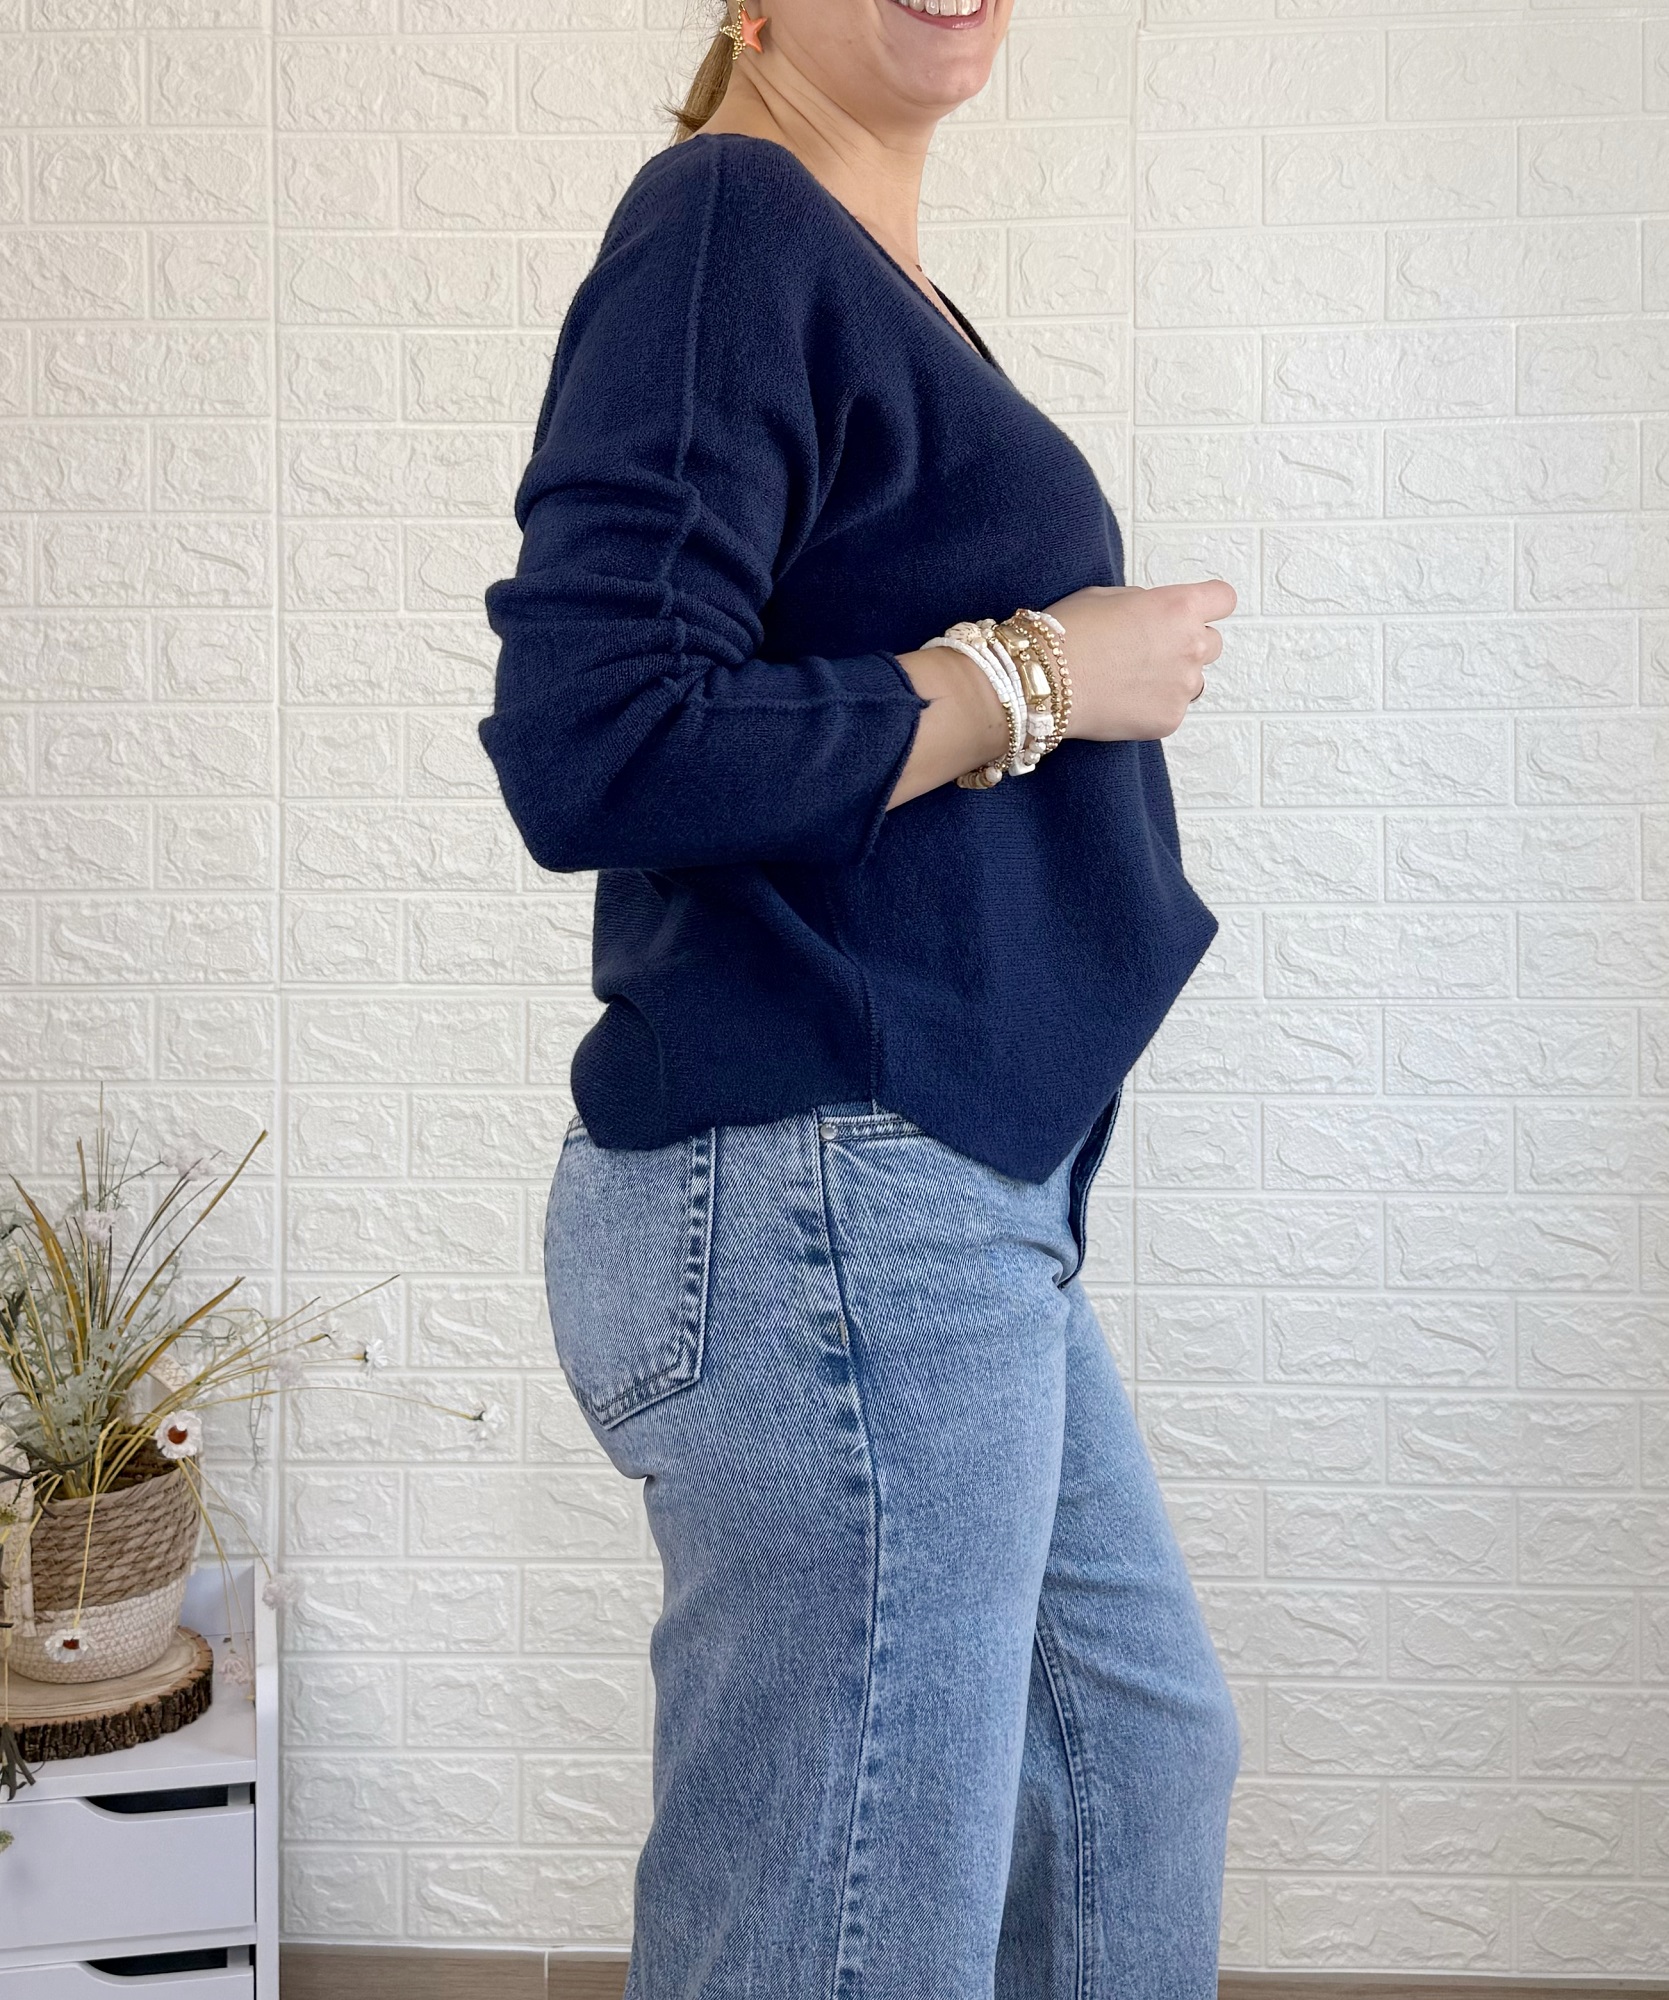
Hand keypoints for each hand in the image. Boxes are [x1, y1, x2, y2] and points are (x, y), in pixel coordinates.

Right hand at [1046, 580, 1234, 740]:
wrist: (1045, 680)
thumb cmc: (1069, 632)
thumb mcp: (1108, 595)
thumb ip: (1145, 604)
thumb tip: (1154, 616)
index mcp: (1179, 607)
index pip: (1224, 599)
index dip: (1210, 605)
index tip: (1196, 612)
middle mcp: (1191, 646)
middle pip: (1213, 643)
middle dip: (1189, 645)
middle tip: (1151, 651)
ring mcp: (1184, 687)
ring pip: (1194, 681)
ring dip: (1173, 679)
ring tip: (1131, 681)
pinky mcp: (1169, 719)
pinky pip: (1172, 710)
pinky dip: (1152, 707)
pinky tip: (1121, 702)